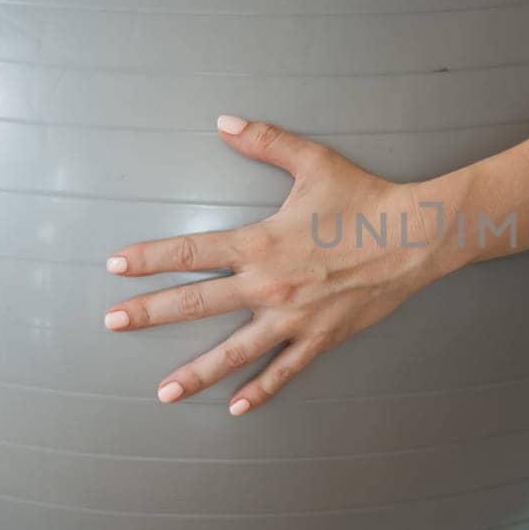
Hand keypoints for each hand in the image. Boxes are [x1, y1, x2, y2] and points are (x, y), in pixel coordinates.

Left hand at [104, 115, 447, 414]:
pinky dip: (261, 390)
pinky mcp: (320, 337)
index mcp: (261, 242)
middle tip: (112, 323)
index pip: (191, 253)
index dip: (148, 259)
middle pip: (197, 304)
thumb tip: (223, 122)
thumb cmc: (364, 198)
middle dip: (149, 314)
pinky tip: (237, 406)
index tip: (114, 266)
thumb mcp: (313, 161)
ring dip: (196, 373)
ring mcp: (294, 317)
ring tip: (164, 391)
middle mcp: (270, 285)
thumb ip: (265, 142)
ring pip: (234, 351)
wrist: (416, 236)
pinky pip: (284, 370)